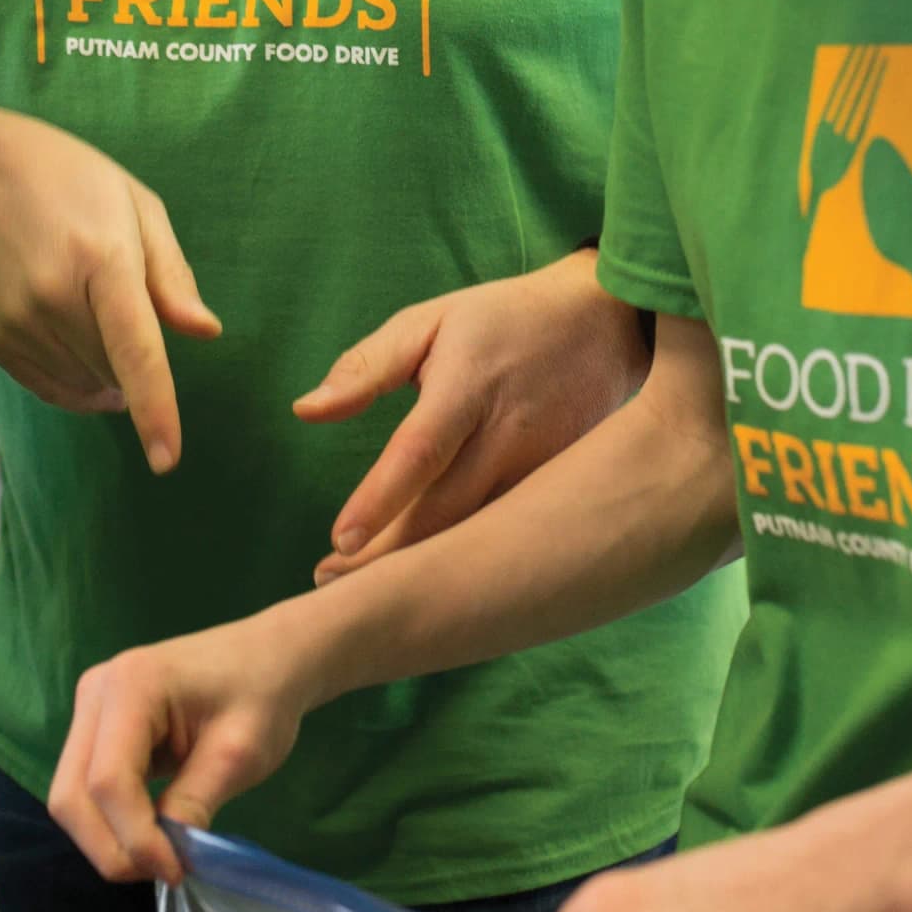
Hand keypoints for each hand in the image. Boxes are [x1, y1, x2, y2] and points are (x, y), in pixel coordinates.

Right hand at [0, 103, 219, 472]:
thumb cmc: (68, 180)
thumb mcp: (135, 205)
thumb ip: (172, 275)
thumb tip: (206, 332)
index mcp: (101, 257)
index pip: (135, 350)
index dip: (155, 409)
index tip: (168, 460)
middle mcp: (52, 295)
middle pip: (114, 371)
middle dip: (132, 356)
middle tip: (121, 299)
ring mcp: (15, 320)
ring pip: (84, 384)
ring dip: (104, 369)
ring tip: (91, 307)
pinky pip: (49, 388)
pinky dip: (76, 383)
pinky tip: (79, 348)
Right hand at [48, 614, 314, 883]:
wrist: (269, 658)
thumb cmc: (262, 694)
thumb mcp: (239, 755)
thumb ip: (195, 804)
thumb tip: (164, 858)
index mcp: (131, 686)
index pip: (108, 781)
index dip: (135, 837)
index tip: (176, 870)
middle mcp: (95, 693)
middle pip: (72, 794)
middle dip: (110, 847)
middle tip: (165, 871)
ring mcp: (90, 710)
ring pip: (71, 797)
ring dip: (107, 839)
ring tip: (161, 856)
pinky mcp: (96, 728)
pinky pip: (85, 788)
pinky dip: (111, 822)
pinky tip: (151, 833)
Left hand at [297, 253, 646, 581]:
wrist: (606, 322)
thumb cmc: (502, 320)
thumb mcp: (430, 321)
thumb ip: (366, 367)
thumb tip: (305, 410)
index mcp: (468, 388)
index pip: (420, 452)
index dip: (380, 499)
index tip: (339, 541)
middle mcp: (509, 436)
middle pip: (445, 515)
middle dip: (384, 557)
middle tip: (325, 580)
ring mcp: (543, 470)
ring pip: (478, 537)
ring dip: (422, 569)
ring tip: (360, 591)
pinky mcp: (565, 492)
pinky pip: (509, 536)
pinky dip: (467, 562)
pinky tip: (428, 582)